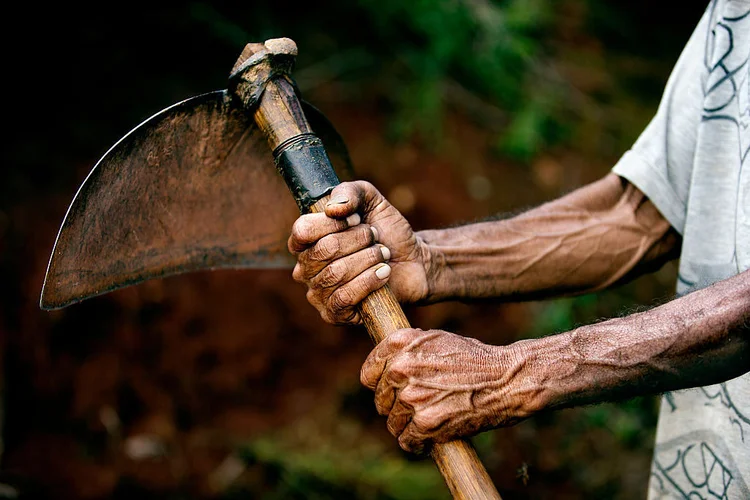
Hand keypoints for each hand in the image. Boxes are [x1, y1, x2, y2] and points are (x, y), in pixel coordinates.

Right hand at [289, 181, 429, 323]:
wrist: (414, 261)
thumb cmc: (387, 231)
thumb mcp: (370, 199)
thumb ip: (349, 191)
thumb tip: (332, 209)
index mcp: (307, 241)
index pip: (303, 230)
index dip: (333, 223)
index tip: (357, 219)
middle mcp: (306, 268)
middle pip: (323, 250)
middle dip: (359, 240)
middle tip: (375, 238)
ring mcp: (318, 293)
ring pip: (335, 274)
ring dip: (368, 259)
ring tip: (383, 255)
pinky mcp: (334, 314)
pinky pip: (343, 298)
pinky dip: (368, 282)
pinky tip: (384, 273)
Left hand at [360, 328, 530, 453]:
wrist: (506, 380)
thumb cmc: (474, 359)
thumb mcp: (436, 339)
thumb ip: (407, 349)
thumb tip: (385, 364)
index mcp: (399, 344)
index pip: (368, 373)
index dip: (379, 384)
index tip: (390, 390)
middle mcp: (401, 369)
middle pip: (381, 401)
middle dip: (396, 406)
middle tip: (419, 406)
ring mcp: (412, 397)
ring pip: (393, 423)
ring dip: (408, 426)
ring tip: (428, 420)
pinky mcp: (425, 423)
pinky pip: (407, 441)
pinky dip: (418, 443)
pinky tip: (430, 437)